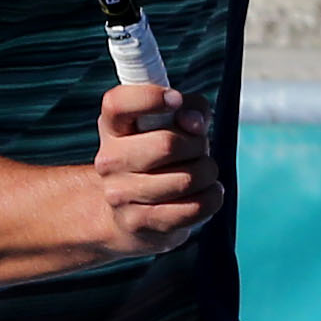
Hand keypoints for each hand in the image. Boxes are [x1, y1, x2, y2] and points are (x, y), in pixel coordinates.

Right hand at [92, 83, 222, 258]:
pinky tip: (204, 193)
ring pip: (188, 179)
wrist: (130, 213)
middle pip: (167, 144)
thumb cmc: (157, 157)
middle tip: (197, 148)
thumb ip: (190, 108)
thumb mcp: (171, 123)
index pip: (118, 103)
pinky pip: (195, 207)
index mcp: (112, 126)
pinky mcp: (139, 222)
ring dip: (207, 172)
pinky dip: (211, 197)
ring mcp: (120, 195)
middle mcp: (109, 160)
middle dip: (197, 145)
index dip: (150, 98)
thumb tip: (195, 121)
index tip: (175, 100)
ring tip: (200, 173)